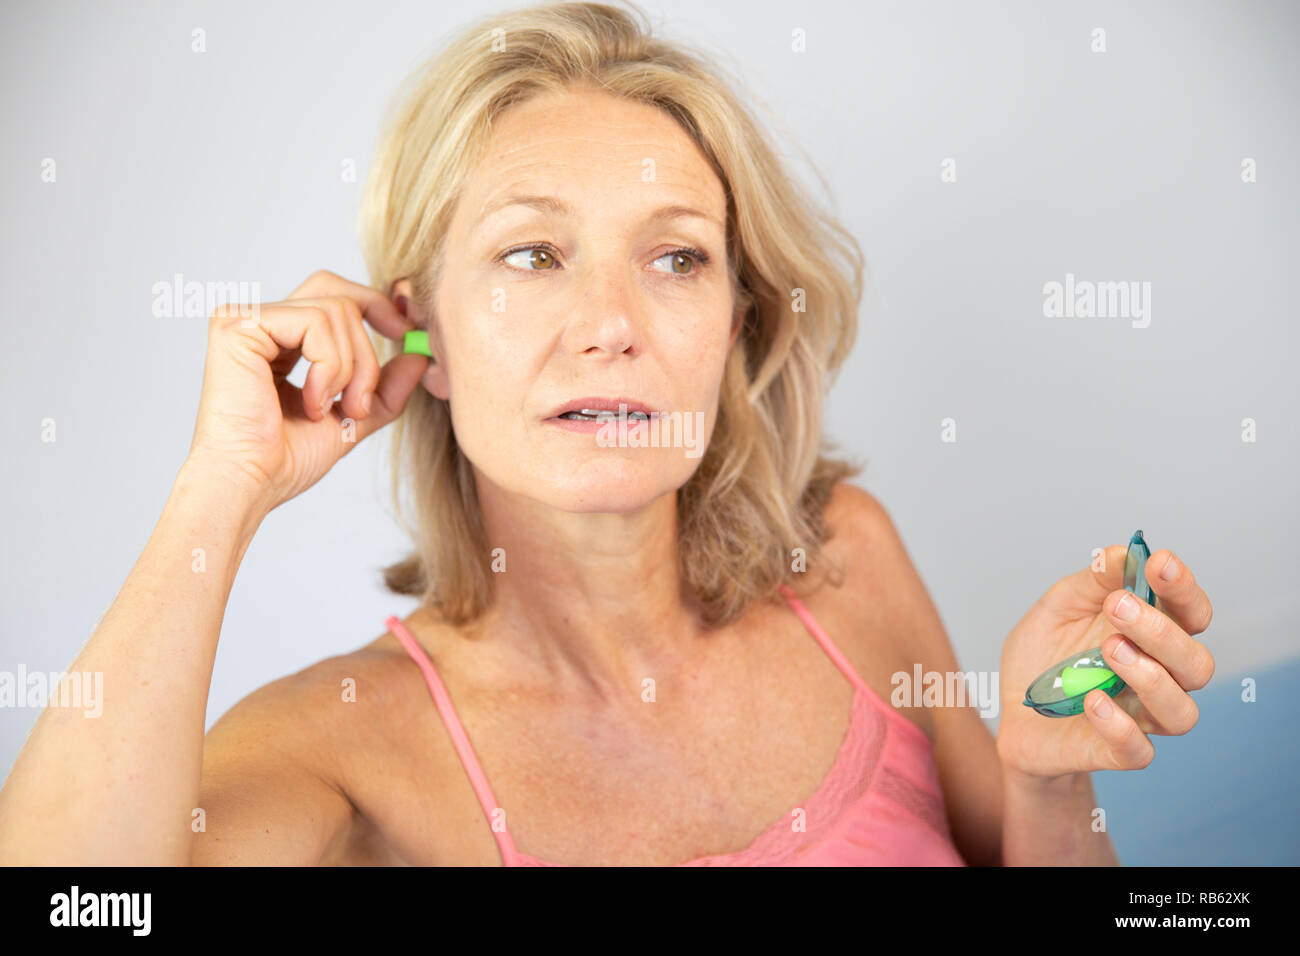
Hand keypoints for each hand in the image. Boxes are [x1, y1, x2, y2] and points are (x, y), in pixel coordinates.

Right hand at [186, 270, 428, 515]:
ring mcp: (247, 319)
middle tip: (365, 399)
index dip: (378, 306)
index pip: (337, 297)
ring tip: (332, 410)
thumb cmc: (286, 460)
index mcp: (282, 339)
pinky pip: (316, 322)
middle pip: (338, 294)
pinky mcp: (239, 325)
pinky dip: (330, 367)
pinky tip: (312, 403)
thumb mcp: (353, 417)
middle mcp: (261, 322)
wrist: (253, 484)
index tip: (408, 334)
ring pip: (337, 310)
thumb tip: (420, 354)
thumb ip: (384, 387)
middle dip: (369, 347)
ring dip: (352, 369)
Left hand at [997, 545, 1214, 782]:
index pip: (1190, 613)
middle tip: (1117, 607)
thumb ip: (1091, 583)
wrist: (1014, 714)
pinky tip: (1092, 700)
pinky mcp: (1115, 752)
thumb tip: (1122, 553)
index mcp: (1150, 636)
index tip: (1158, 562)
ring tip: (1110, 651)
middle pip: (1196, 662)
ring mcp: (1140, 717)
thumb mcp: (1057, 608)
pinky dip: (1120, 725)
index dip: (1183, 588)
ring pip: (1182, 711)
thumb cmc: (1044, 658)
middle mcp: (1158, 677)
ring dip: (1152, 679)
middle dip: (1162, 631)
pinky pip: (1139, 750)